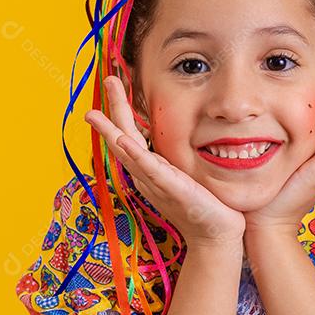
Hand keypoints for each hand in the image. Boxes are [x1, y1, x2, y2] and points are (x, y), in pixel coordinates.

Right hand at [83, 76, 245, 247]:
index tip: (115, 81)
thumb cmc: (205, 204)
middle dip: (113, 110)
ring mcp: (158, 184)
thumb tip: (164, 136)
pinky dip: (138, 157)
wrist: (217, 235)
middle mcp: (148, 175)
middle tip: (107, 79)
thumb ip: (171, 156)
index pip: (130, 134)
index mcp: (150, 168)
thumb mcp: (184, 173)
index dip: (121, 109)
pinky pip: (153, 172)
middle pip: (122, 138)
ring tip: (96, 114)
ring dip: (112, 132)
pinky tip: (126, 142)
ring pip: (129, 154)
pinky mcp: (174, 191)